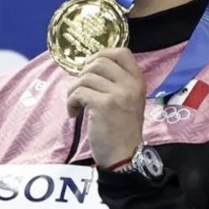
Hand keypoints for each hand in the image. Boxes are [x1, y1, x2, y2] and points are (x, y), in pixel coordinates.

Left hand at [66, 47, 144, 167]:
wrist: (124, 155)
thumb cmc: (122, 129)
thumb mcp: (128, 100)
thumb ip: (117, 83)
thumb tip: (90, 66)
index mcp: (138, 81)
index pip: (122, 52)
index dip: (102, 54)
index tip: (90, 67)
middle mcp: (130, 84)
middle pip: (99, 62)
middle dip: (83, 74)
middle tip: (80, 90)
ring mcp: (118, 94)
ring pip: (85, 78)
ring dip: (73, 90)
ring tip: (75, 105)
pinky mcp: (103, 105)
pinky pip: (79, 92)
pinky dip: (71, 102)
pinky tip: (74, 113)